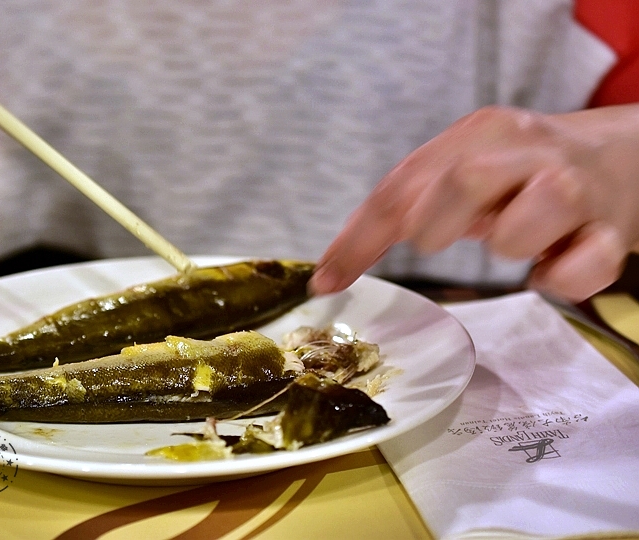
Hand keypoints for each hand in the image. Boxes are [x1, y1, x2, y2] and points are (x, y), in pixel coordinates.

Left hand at [310, 105, 638, 301]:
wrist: (620, 158)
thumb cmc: (522, 173)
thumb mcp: (461, 168)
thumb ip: (406, 204)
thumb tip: (335, 266)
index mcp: (480, 133)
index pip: (401, 185)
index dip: (360, 237)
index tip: (328, 281)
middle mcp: (526, 152)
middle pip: (463, 182)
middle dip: (437, 226)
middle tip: (441, 239)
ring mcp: (572, 190)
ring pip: (522, 229)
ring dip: (508, 247)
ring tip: (516, 240)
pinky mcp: (609, 232)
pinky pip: (578, 270)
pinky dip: (559, 280)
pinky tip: (553, 266)